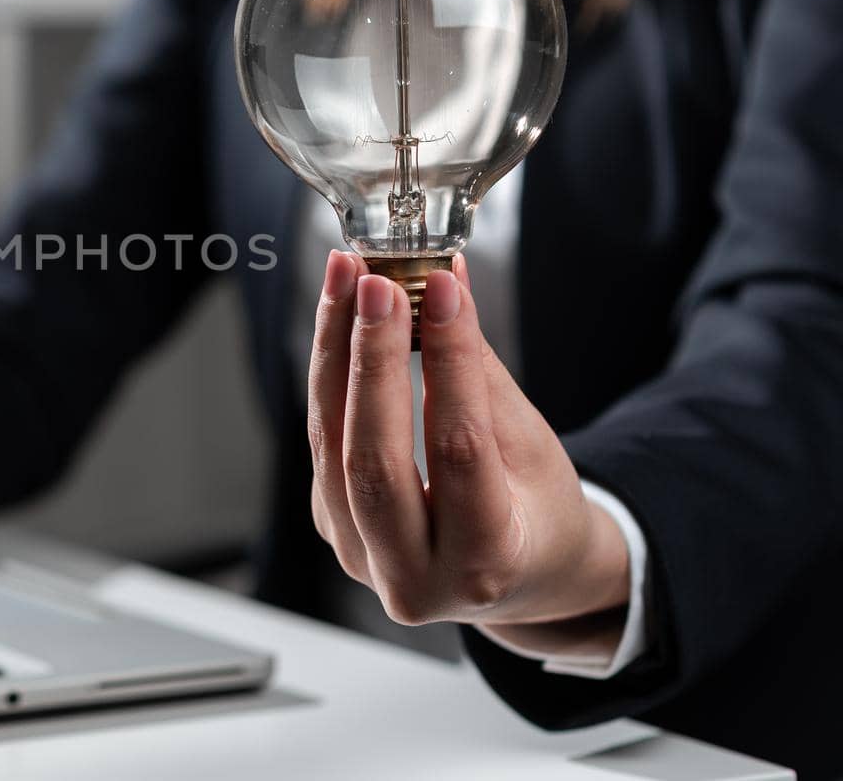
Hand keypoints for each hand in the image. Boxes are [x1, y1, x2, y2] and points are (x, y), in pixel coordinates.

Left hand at [307, 250, 629, 637]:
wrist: (518, 574)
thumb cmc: (536, 508)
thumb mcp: (529, 446)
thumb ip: (479, 369)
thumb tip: (444, 280)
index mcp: (486, 565)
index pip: (458, 450)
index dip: (448, 362)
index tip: (441, 290)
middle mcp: (415, 579)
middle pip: (374, 461)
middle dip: (372, 360)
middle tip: (376, 283)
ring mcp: (362, 558)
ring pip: (332, 446)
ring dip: (335, 352)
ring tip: (345, 279)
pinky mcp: (333, 526)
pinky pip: (323, 441)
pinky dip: (330, 374)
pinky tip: (340, 318)